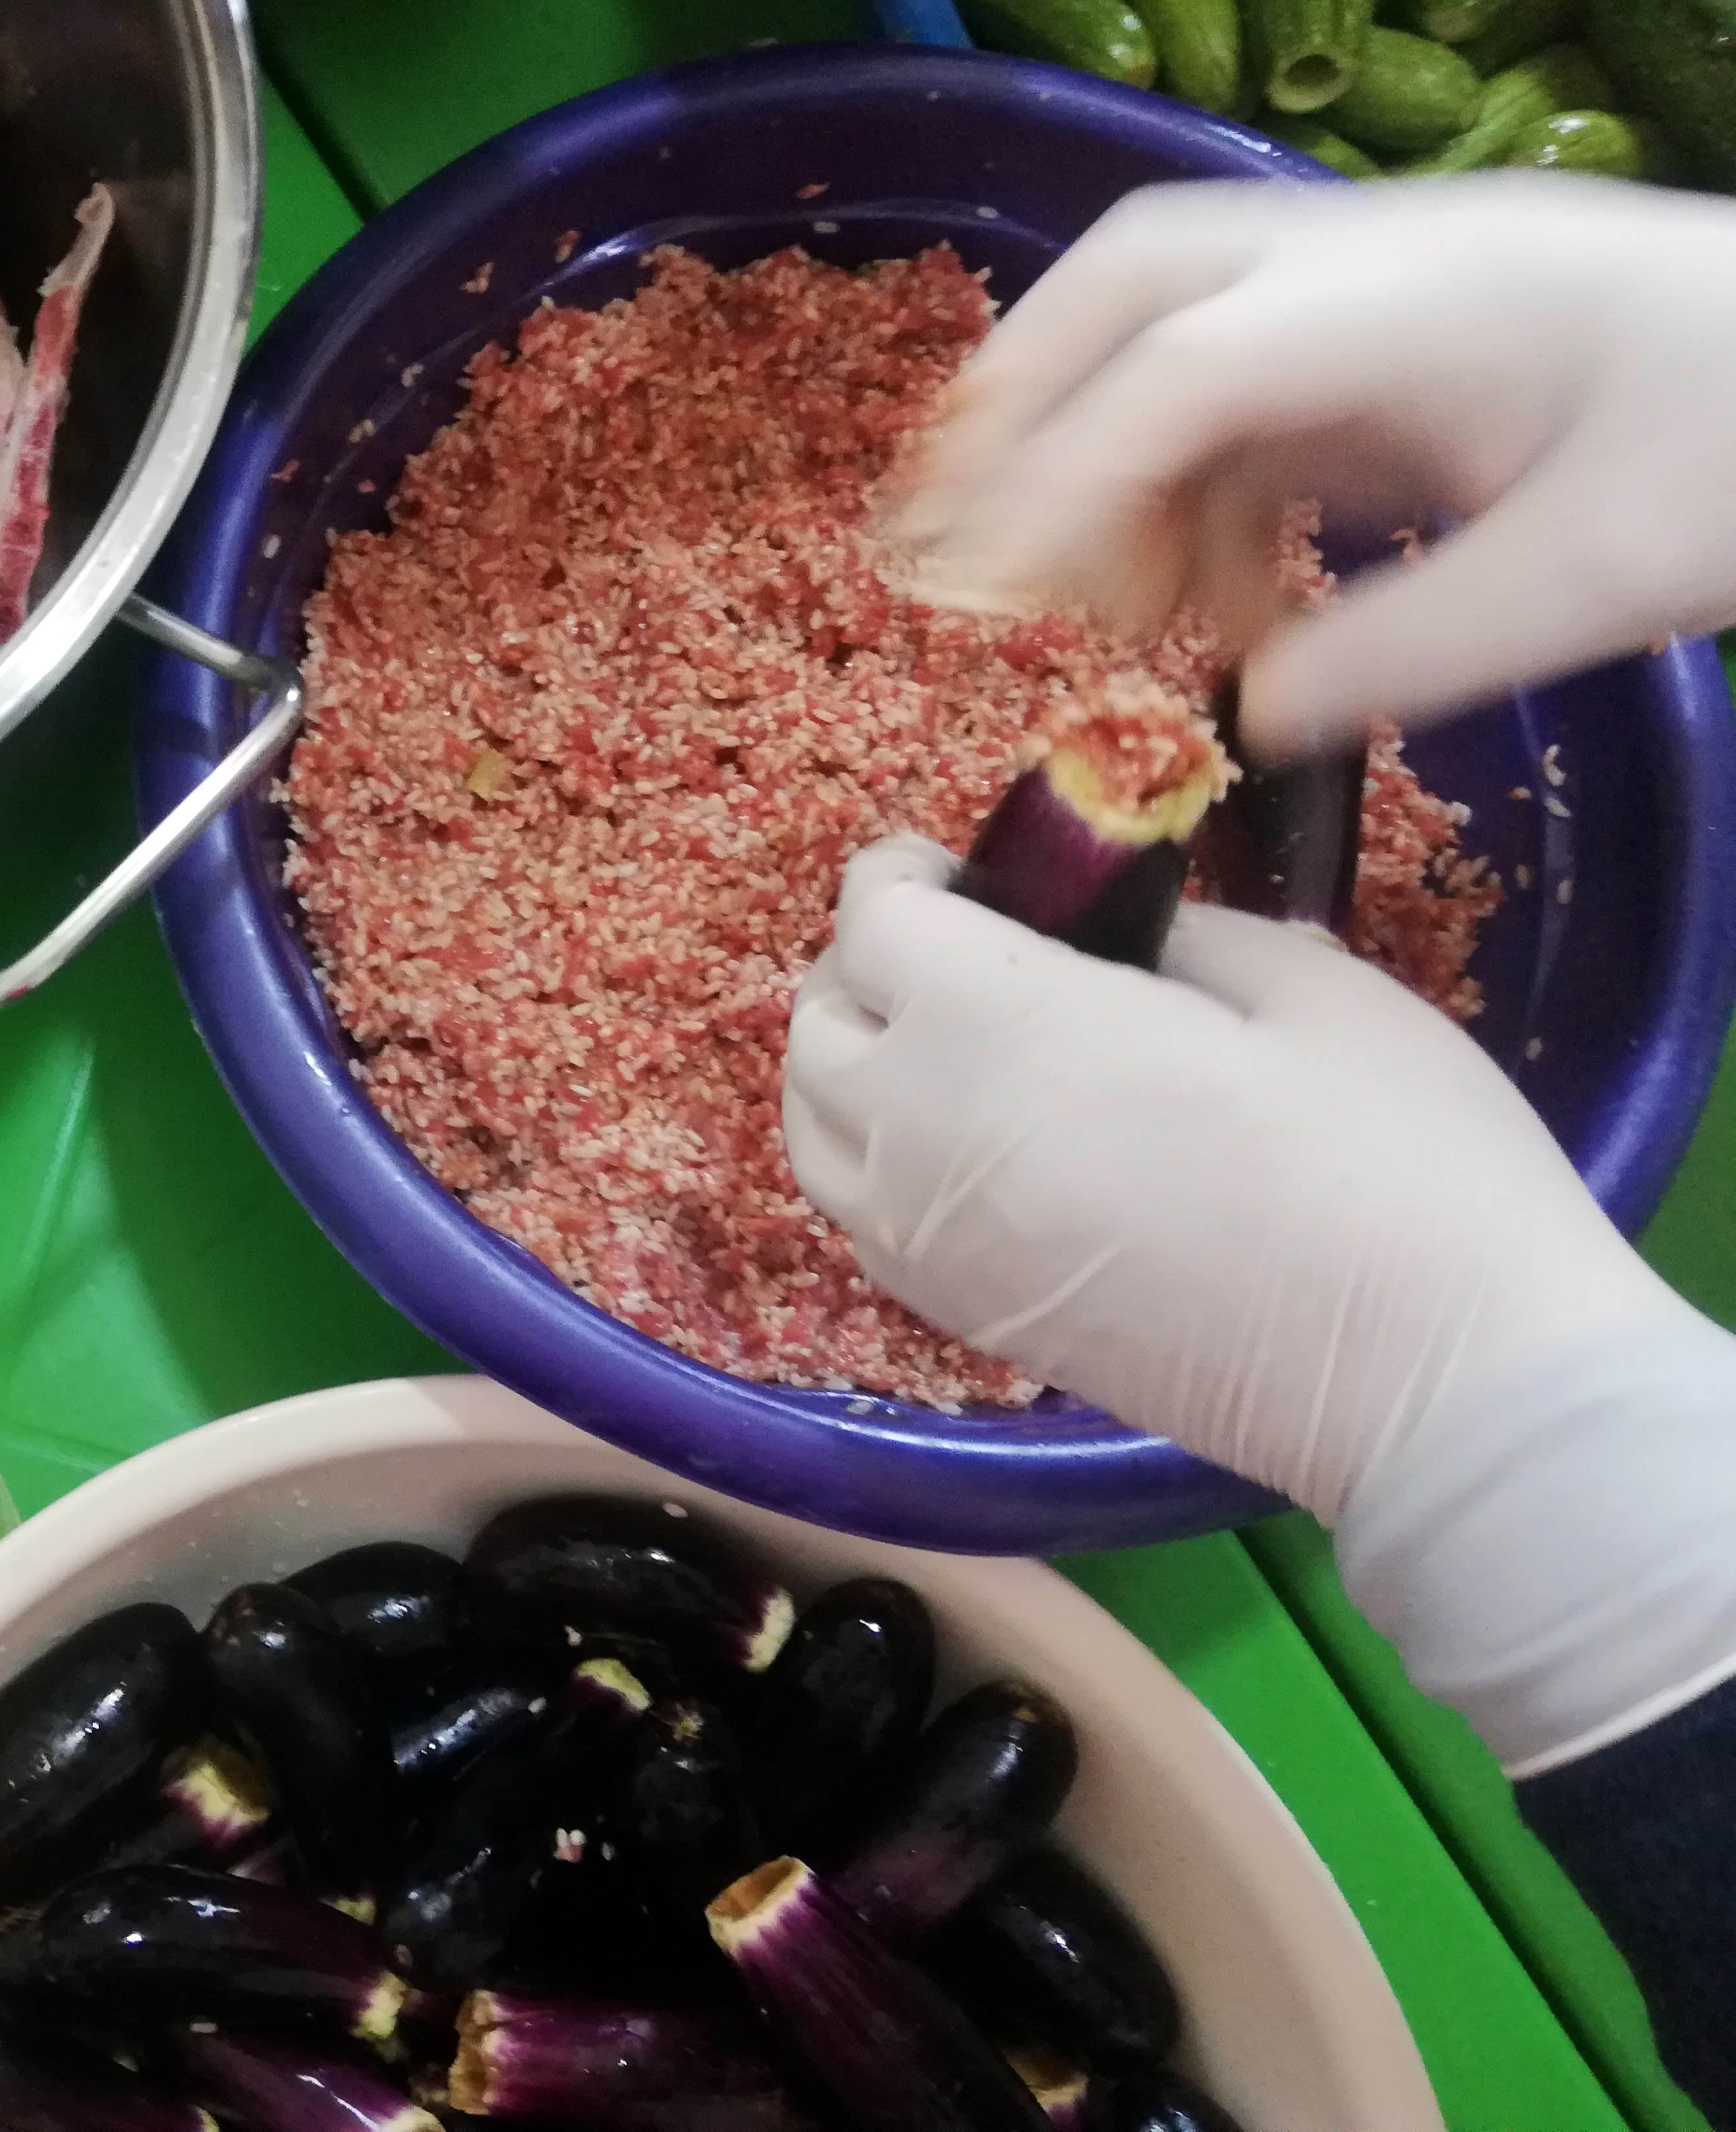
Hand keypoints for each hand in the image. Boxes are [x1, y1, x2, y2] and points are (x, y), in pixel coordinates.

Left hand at [786, 836, 1735, 1771]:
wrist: (1441, 1386)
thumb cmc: (1398, 1159)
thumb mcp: (1303, 985)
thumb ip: (1173, 937)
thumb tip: (1111, 929)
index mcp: (995, 1022)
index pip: (871, 921)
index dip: (900, 876)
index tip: (955, 868)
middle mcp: (921, 1134)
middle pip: (815, 1029)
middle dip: (865, 971)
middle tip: (961, 951)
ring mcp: (930, 1248)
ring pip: (814, 1134)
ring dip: (852, 1076)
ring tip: (949, 1048)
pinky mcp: (966, 1327)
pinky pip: (862, 1224)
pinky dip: (877, 1167)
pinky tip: (971, 1148)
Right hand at [888, 176, 1735, 758]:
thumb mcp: (1603, 583)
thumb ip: (1411, 651)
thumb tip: (1244, 718)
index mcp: (1420, 303)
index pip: (1185, 370)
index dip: (1065, 481)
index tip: (991, 597)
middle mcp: (1376, 265)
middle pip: (1134, 279)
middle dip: (1019, 400)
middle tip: (956, 535)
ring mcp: (1385, 290)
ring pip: (1170, 327)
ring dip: (1098, 452)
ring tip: (1094, 600)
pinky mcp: (1399, 340)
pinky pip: (1240, 391)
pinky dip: (1189, 490)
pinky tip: (1219, 603)